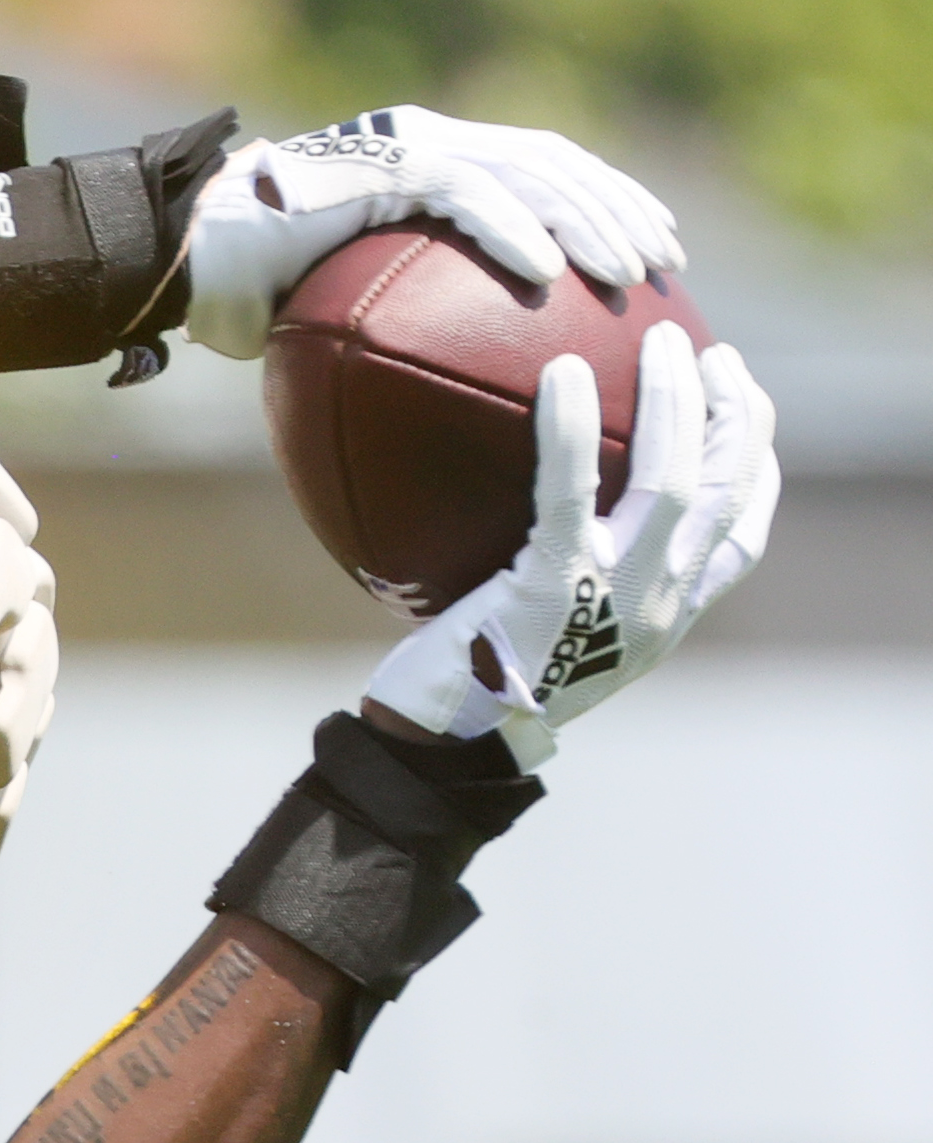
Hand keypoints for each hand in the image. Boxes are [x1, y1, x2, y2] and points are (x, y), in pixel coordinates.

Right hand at [183, 107, 688, 358]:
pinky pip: (467, 195)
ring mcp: (407, 148)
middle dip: (618, 210)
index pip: (542, 171)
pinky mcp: (380, 167)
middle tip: (662, 269)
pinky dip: (515, 232)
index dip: (604, 206)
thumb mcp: (338, 317)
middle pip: (554, 163)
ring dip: (586, 222)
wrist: (176, 262)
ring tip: (628, 274)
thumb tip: (445, 406)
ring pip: (528, 169)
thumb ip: (399, 332)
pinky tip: (552, 275)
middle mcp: (429, 144)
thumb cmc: (243, 300)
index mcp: (430, 166)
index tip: (653, 258)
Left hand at [365, 324, 776, 762]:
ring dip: (675, 399)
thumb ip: (570, 581)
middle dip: (738, 412)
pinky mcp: (553, 585)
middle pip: (729, 489)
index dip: (755, 467)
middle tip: (716, 354)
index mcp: (666, 618)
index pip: (741, 537)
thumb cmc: (475, 690)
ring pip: (675, 476)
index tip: (746, 413)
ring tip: (662, 338)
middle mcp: (659, 605)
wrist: (443, 749)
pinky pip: (572, 489)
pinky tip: (561, 373)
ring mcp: (614, 595)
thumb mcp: (549, 635)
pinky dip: (571, 426)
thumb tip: (545, 517)